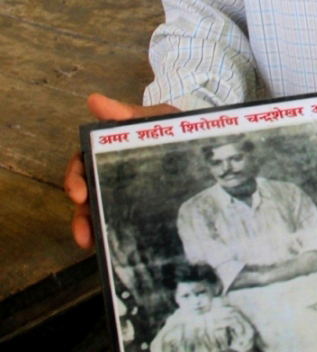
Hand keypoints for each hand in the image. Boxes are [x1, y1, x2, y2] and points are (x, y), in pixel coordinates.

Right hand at [64, 93, 178, 248]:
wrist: (207, 143)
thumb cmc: (173, 128)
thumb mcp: (155, 118)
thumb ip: (127, 114)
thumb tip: (94, 100)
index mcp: (108, 153)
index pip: (81, 165)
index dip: (74, 179)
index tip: (77, 193)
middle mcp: (111, 176)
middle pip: (85, 196)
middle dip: (80, 213)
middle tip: (83, 227)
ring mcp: (126, 196)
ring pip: (99, 215)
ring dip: (90, 230)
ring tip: (89, 242)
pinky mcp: (143, 212)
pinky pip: (124, 228)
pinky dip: (115, 238)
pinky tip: (113, 251)